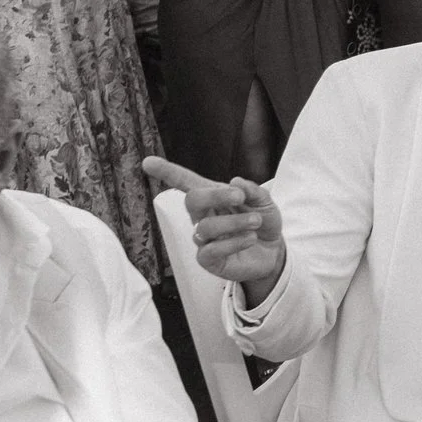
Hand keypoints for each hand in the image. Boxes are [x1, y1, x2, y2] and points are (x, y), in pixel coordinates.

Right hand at [143, 158, 286, 288]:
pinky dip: (234, 242)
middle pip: (192, 200)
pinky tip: (250, 239)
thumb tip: (235, 181)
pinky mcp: (208, 260)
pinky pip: (211, 250)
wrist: (274, 251)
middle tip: (240, 197)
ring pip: (206, 227)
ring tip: (255, 223)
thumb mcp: (264, 202)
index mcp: (212, 197)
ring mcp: (204, 239)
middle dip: (215, 195)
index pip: (185, 182)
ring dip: (235, 222)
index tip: (147, 162)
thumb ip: (253, 191)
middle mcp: (203, 216)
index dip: (167, 172)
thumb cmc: (262, 222)